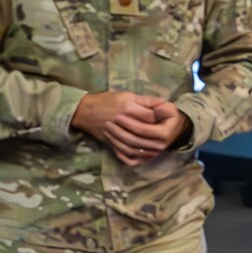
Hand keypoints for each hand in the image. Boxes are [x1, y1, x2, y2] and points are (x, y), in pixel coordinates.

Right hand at [73, 92, 188, 165]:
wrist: (84, 111)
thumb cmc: (106, 100)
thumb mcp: (126, 95)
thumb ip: (145, 100)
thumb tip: (163, 102)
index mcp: (126, 108)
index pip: (148, 116)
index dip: (159, 118)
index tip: (167, 119)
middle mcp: (120, 122)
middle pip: (142, 133)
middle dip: (156, 136)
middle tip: (167, 137)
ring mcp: (113, 134)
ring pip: (133, 145)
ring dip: (147, 149)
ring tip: (159, 149)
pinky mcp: (110, 143)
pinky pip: (123, 153)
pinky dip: (134, 157)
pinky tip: (143, 157)